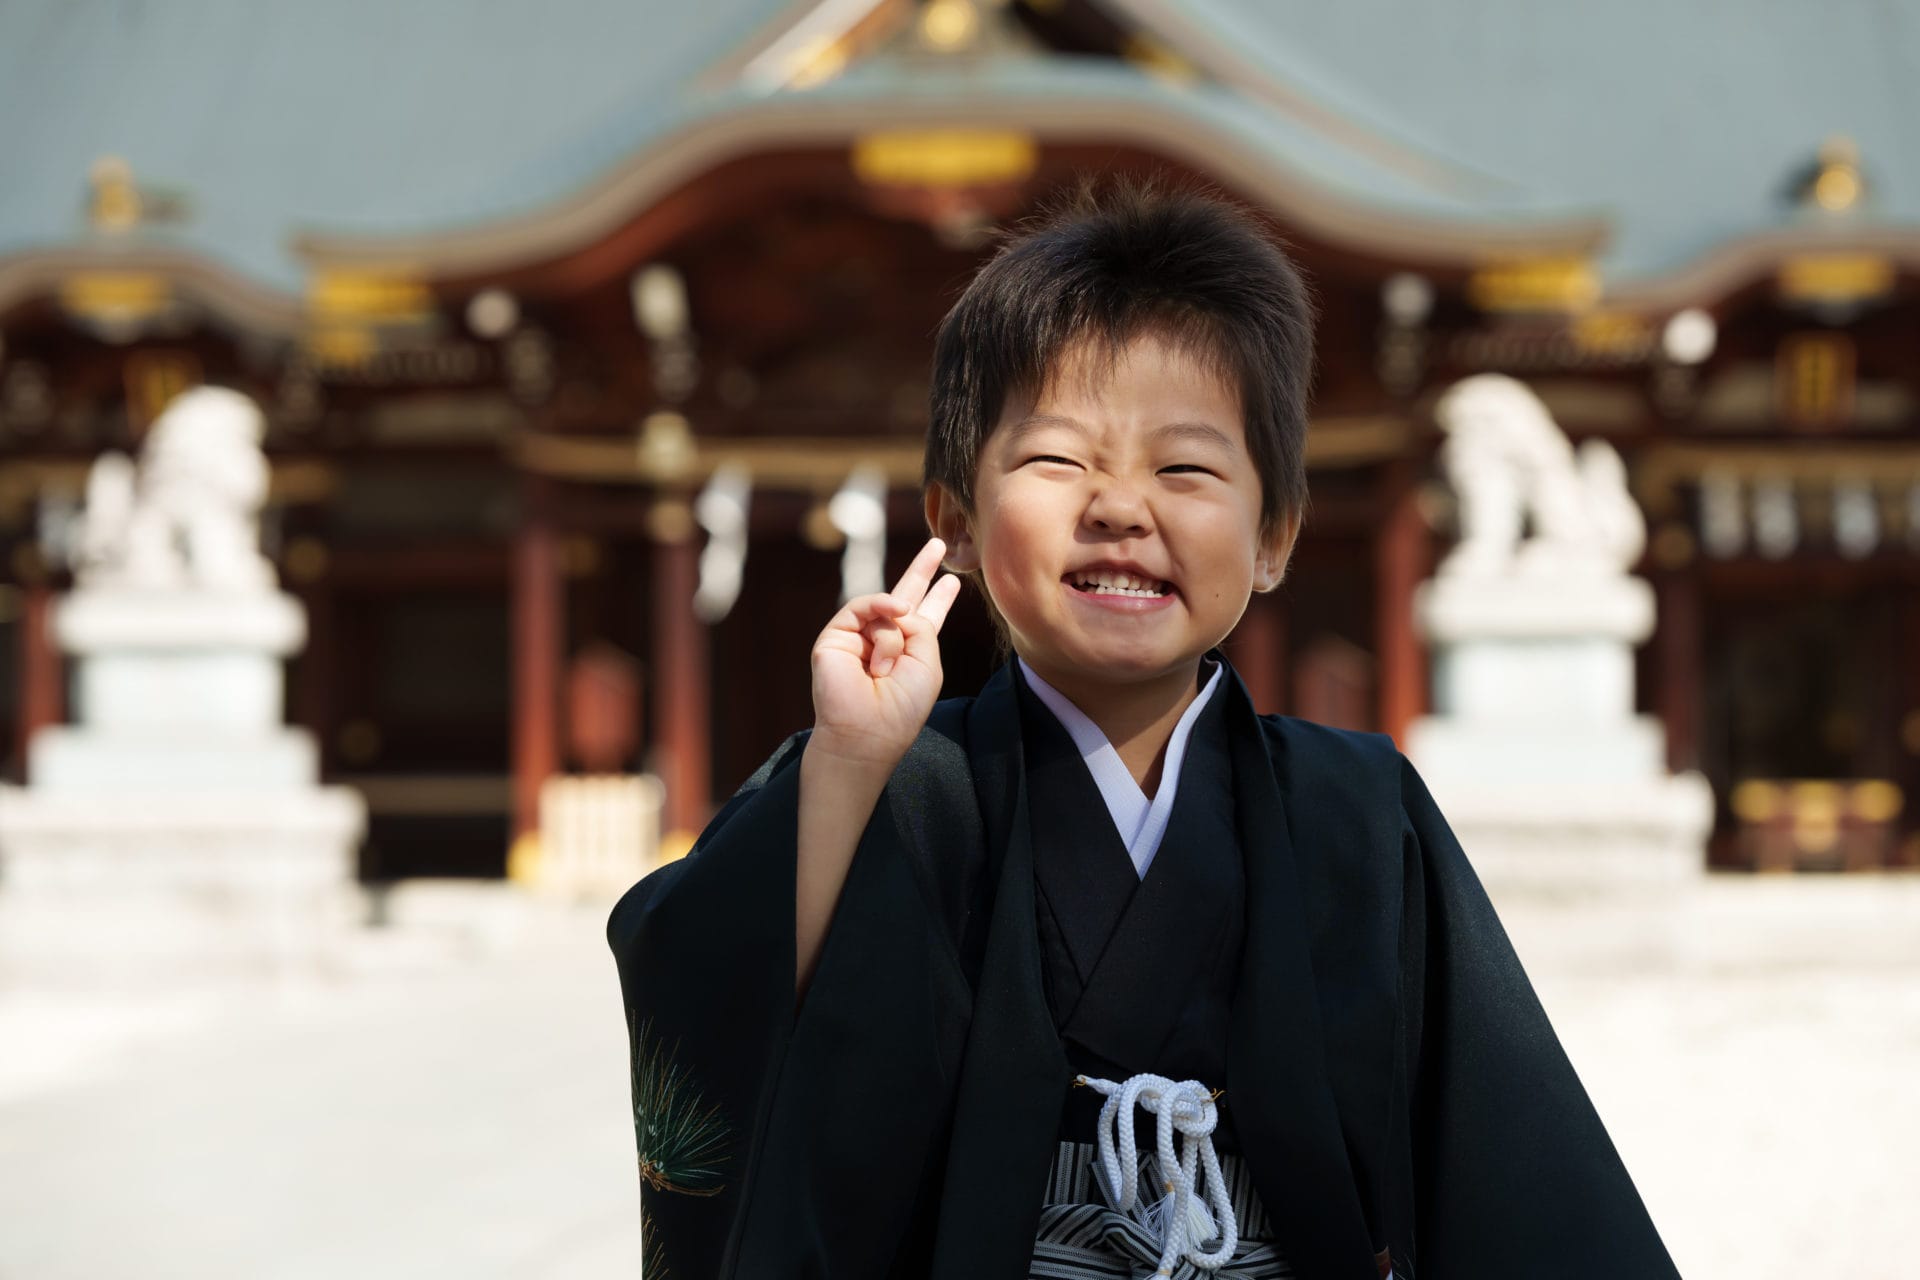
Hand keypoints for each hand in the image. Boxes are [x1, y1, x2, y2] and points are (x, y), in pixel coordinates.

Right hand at [809, 537, 963, 769]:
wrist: (866, 731)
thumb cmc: (901, 707)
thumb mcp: (927, 663)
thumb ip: (921, 626)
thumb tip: (898, 604)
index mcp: (911, 652)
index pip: (925, 618)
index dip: (938, 598)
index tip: (951, 581)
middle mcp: (885, 641)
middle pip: (904, 597)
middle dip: (922, 571)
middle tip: (939, 545)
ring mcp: (859, 637)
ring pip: (888, 611)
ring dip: (893, 640)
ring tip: (886, 670)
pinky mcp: (836, 636)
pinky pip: (864, 607)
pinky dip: (881, 608)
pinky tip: (894, 614)